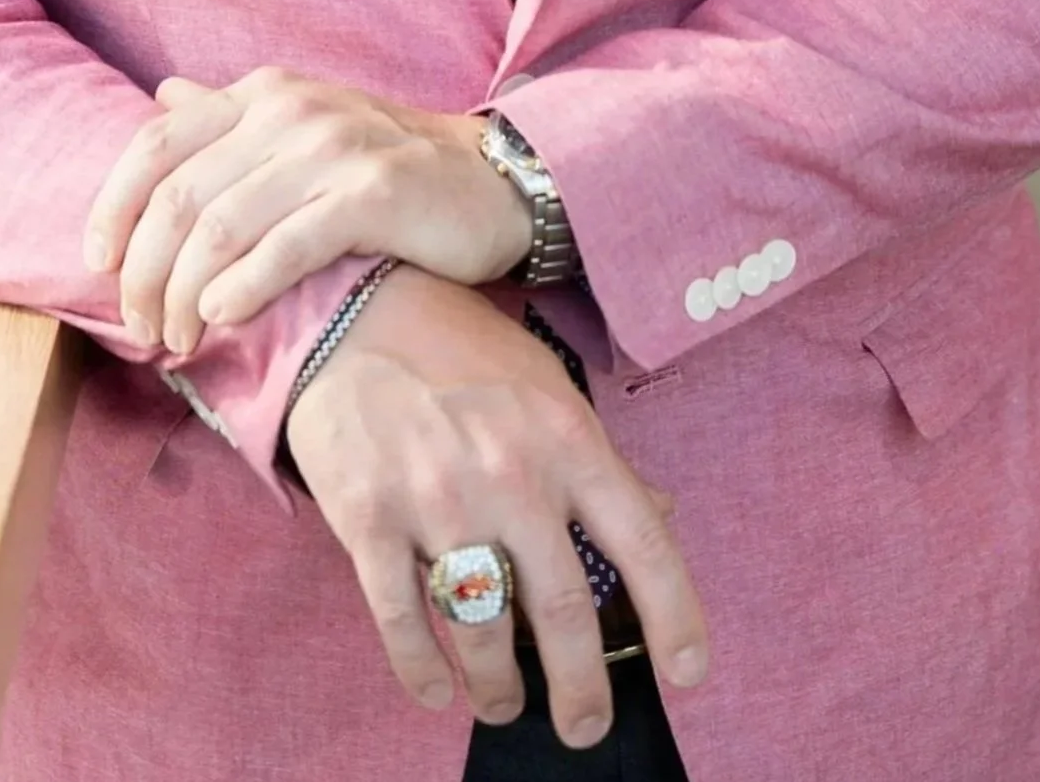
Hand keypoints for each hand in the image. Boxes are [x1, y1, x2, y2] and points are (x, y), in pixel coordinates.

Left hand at [83, 68, 533, 356]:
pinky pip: (284, 248)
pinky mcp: (373, 197)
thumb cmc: (385, 164)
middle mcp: (290, 112)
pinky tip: (223, 319)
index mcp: (263, 95)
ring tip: (178, 342)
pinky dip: (241, 290)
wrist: (491, 180)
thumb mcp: (303, 125)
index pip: (157, 143)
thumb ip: (230, 115)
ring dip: (185, 297)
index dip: (113, 207)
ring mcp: (332, 151)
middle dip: (145, 273)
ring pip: (221, 229)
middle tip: (142, 330)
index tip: (98, 265)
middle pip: (179, 197)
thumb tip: (161, 96)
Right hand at [284, 266, 709, 746]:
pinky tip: (436, 690)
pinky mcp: (370, 519)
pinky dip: (423, 671)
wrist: (352, 313)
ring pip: (484, 629)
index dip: (674, 615)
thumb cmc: (458, 351)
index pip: (641, 542)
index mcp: (566, 438)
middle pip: (564, 610)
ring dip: (498, 685)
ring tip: (504, 702)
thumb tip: (659, 514)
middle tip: (585, 726)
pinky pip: (404, 620)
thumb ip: (598, 459)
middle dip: (582, 688)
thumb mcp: (546, 387)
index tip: (687, 671)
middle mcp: (511, 473)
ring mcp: (437, 500)